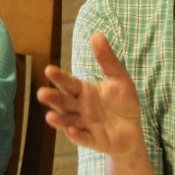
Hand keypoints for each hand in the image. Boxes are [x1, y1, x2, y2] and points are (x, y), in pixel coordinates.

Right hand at [37, 33, 142, 156]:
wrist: (133, 130)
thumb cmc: (123, 103)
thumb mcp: (118, 78)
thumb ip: (107, 59)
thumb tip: (97, 34)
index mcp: (83, 92)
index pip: (69, 83)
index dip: (59, 77)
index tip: (48, 69)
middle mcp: (80, 108)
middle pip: (64, 103)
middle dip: (53, 99)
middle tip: (41, 93)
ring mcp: (85, 125)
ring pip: (68, 122)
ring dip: (59, 120)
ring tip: (49, 116)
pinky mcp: (94, 140)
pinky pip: (83, 138)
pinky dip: (76, 136)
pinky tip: (71, 131)